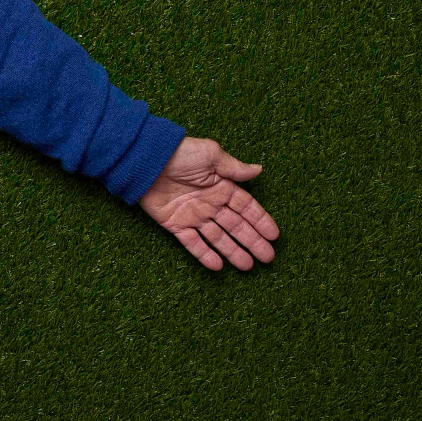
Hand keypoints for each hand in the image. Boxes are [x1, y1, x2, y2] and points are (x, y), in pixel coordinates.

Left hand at [139, 137, 279, 270]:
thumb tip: (259, 170)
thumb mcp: (211, 155)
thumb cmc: (180, 153)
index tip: (275, 236)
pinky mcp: (175, 224)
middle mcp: (210, 203)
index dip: (261, 221)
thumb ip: (234, 168)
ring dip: (232, 252)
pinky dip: (204, 255)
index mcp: (221, 186)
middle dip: (252, 242)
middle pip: (235, 226)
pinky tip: (218, 266)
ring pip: (217, 238)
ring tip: (247, 266)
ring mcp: (193, 215)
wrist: (146, 159)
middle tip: (268, 258)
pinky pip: (192, 243)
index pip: (246, 207)